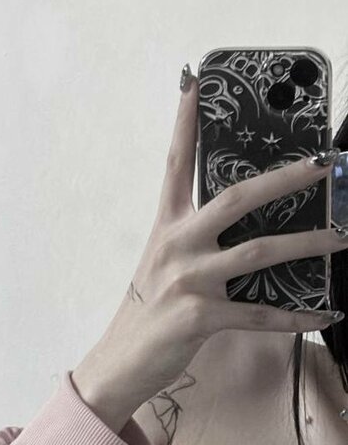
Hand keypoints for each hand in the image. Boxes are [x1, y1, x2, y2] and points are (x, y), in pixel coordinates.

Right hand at [84, 66, 343, 406]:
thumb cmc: (147, 313)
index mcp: (166, 229)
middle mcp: (176, 247)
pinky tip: (324, 313)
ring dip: (309, 243)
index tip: (193, 81)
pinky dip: (296, 315)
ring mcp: (188, 281)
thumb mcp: (163, 266)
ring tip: (343, 238)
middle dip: (286, 178)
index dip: (184, 122)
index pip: (175, 165)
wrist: (120, 363)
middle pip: (237, 199)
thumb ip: (197, 242)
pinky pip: (260, 313)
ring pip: (259, 252)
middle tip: (324, 164)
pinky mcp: (200, 317)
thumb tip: (249, 227)